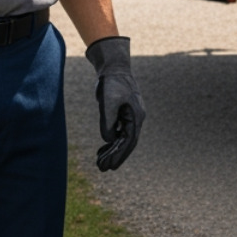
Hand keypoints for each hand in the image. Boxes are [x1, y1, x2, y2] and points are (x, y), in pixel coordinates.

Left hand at [85, 36, 144, 170]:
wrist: (114, 67)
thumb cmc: (112, 82)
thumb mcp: (108, 102)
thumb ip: (108, 121)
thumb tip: (108, 140)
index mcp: (136, 116)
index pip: (129, 141)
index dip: (120, 155)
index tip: (111, 167)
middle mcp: (136, 117)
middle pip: (127, 142)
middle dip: (116, 156)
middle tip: (103, 169)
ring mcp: (130, 116)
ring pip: (122, 138)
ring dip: (112, 150)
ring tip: (100, 162)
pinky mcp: (123, 113)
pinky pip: (118, 131)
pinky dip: (111, 140)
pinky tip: (103, 149)